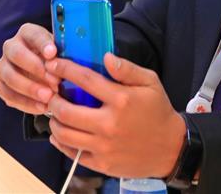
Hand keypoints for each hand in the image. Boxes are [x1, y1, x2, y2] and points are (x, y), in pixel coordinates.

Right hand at [0, 23, 60, 114]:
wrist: (45, 76)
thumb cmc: (56, 61)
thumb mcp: (62, 53)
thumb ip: (64, 55)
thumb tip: (71, 62)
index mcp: (28, 33)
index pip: (33, 34)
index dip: (43, 44)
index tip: (53, 54)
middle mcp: (11, 46)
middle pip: (16, 54)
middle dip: (35, 68)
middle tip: (54, 81)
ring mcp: (3, 65)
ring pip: (9, 76)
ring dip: (30, 88)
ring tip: (49, 97)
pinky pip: (7, 94)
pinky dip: (25, 102)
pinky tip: (41, 107)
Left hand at [46, 54, 185, 178]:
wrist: (170, 148)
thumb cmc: (158, 112)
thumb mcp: (150, 83)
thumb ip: (127, 69)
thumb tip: (106, 57)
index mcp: (121, 99)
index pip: (85, 80)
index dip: (64, 69)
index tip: (53, 65)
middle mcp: (110, 123)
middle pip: (66, 111)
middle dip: (53, 99)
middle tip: (50, 93)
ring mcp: (104, 146)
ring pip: (64, 134)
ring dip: (54, 121)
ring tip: (55, 113)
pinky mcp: (102, 163)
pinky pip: (72, 154)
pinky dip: (60, 143)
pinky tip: (60, 133)